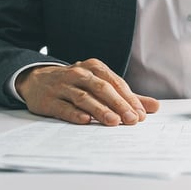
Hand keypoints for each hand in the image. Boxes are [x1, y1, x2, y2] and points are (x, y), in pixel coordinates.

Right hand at [15, 59, 159, 125]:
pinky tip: (86, 121)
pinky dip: (75, 114)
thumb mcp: (101, 85)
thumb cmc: (76, 84)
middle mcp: (79, 74)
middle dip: (118, 104)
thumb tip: (154, 107)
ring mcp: (63, 86)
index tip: (141, 114)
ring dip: (100, 110)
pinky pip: (64, 107)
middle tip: (132, 120)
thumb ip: (128, 96)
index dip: (129, 99)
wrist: (37, 80)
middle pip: (102, 89)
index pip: (116, 83)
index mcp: (94, 68)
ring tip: (114, 121)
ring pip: (84, 97)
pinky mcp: (49, 100)